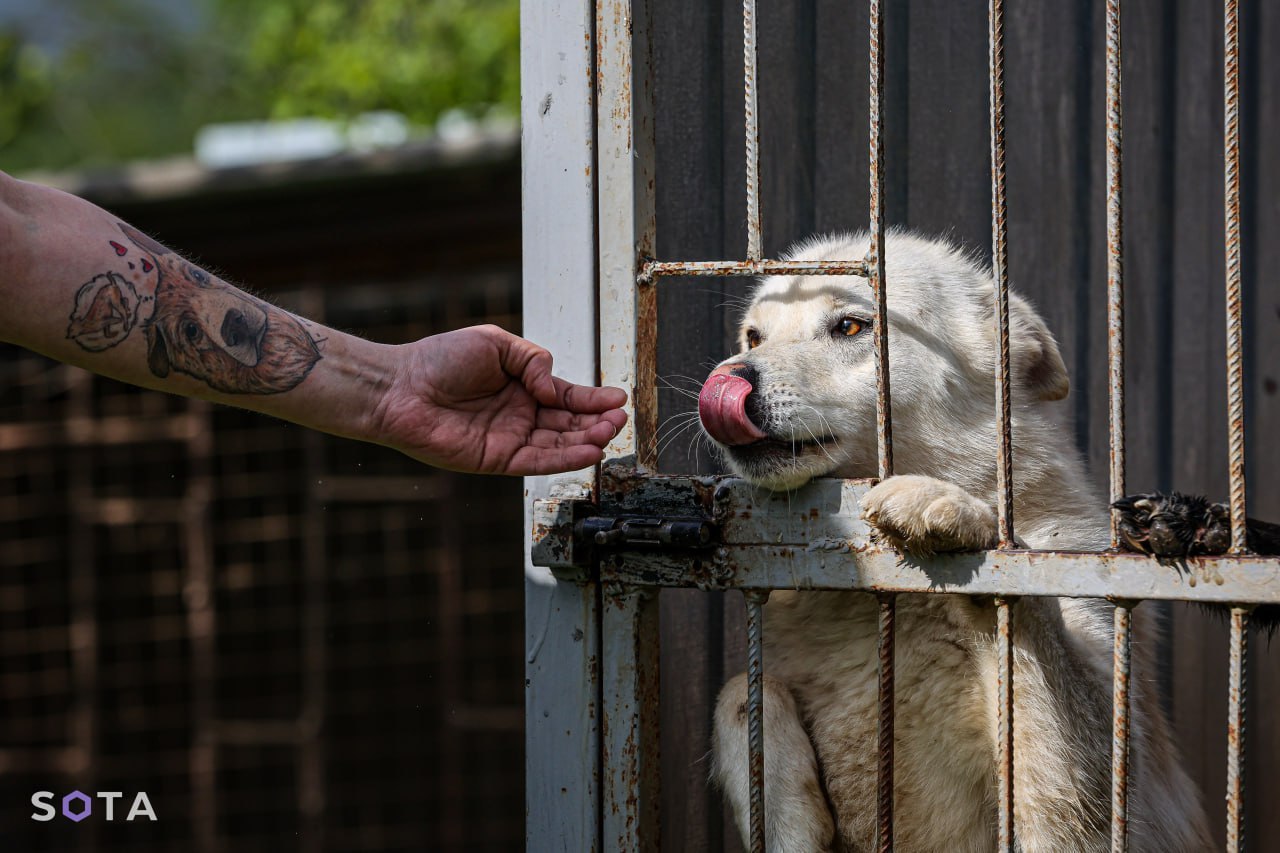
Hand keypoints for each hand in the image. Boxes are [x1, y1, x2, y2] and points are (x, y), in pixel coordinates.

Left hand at [372, 325, 627, 474]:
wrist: (401, 386)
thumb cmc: (439, 360)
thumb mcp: (496, 343)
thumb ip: (533, 360)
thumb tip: (553, 388)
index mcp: (521, 386)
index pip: (566, 396)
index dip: (593, 399)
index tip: (619, 399)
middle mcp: (519, 415)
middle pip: (568, 422)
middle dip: (596, 421)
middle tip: (619, 419)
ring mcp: (509, 438)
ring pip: (558, 443)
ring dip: (586, 440)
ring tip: (610, 433)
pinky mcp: (497, 459)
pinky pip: (538, 461)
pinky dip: (564, 458)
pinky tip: (588, 451)